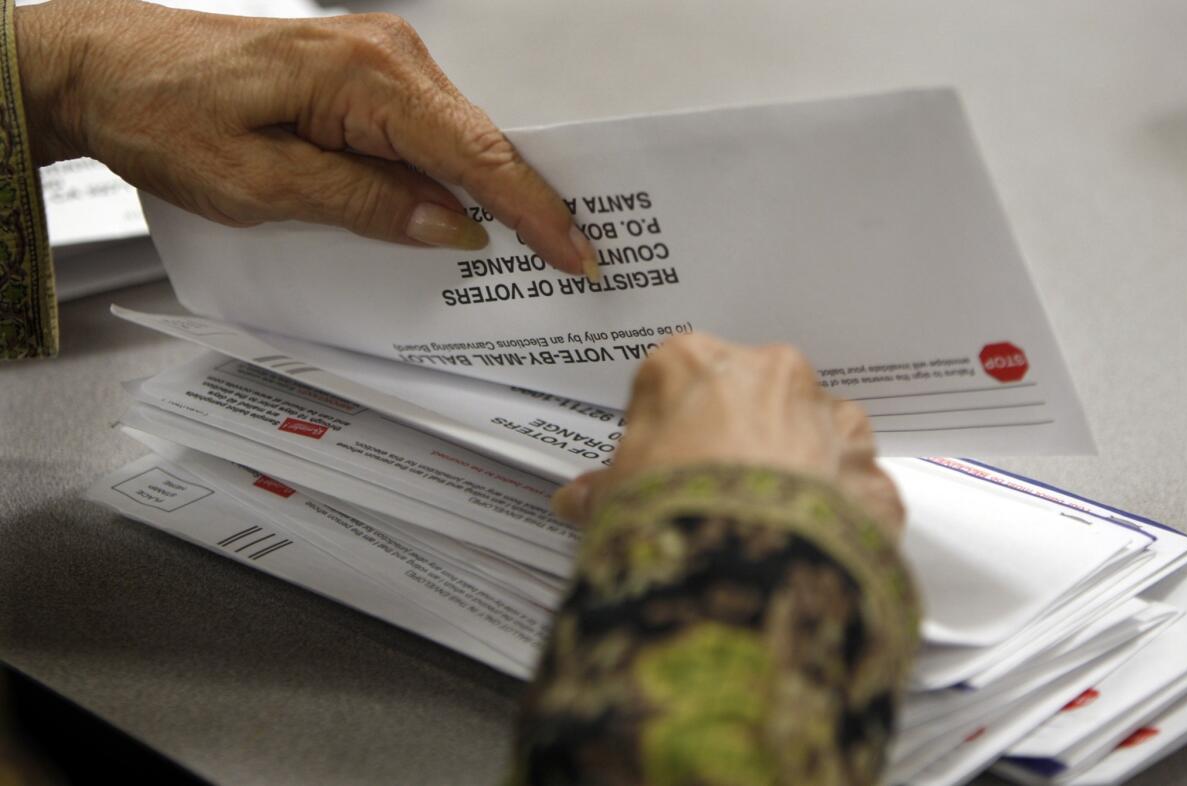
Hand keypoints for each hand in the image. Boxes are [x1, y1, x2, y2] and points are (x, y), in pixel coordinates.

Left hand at [16, 0, 596, 275]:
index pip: (477, 154)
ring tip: (524, 250)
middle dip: (525, 205)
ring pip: (454, 140)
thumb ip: (363, 204)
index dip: (534, 209)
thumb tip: (448, 227)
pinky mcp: (359, 77)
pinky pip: (421, 133)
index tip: (576, 252)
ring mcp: (375, 60)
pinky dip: (444, 176)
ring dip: (484, 195)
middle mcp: (384, 55)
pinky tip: (454, 213)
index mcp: (367, 75)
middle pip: (480, 143)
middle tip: (568, 262)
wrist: (101, 62)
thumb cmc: (160, 108)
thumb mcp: (260, 184)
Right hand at [551, 333, 904, 536]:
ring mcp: (829, 421)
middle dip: (739, 436)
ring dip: (798, 464)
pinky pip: (854, 485)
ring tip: (765, 522)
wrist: (741, 575)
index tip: (660, 462)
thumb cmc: (667, 518)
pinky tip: (808, 545)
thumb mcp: (613, 500)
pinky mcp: (869, 473)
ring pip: (815, 430)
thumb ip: (604, 488)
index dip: (668, 427)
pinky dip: (838, 511)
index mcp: (696, 362)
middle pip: (752, 395)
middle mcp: (771, 375)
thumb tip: (580, 500)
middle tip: (711, 491)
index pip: (676, 380)